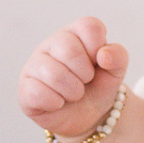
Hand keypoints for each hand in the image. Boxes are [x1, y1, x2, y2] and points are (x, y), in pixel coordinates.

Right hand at [18, 17, 128, 139]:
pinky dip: (56, 103)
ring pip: (53, 74)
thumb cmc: (98, 86)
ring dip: (73, 91)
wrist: (89, 116)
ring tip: (75, 93)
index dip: (98, 47)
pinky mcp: (25, 88)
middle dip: (86, 73)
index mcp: (75, 33)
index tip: (99, 62)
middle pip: (68, 49)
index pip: (88, 26)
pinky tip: (59, 102)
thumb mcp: (116, 70)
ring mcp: (34, 65)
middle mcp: (51, 44)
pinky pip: (38, 93)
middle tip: (86, 80)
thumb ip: (118, 56)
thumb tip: (104, 54)